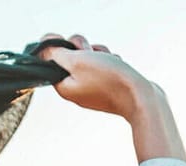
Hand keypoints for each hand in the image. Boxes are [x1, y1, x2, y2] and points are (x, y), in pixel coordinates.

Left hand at [33, 33, 160, 118]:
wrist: (142, 98)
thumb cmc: (109, 80)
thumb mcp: (76, 61)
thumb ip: (55, 53)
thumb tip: (44, 50)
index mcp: (64, 88)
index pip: (51, 61)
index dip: (60, 48)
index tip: (72, 46)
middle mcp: (77, 91)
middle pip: (71, 59)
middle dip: (83, 49)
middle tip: (91, 53)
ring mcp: (93, 90)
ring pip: (90, 60)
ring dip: (99, 54)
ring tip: (108, 61)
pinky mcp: (108, 88)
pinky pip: (104, 67)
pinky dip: (110, 62)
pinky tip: (118, 67)